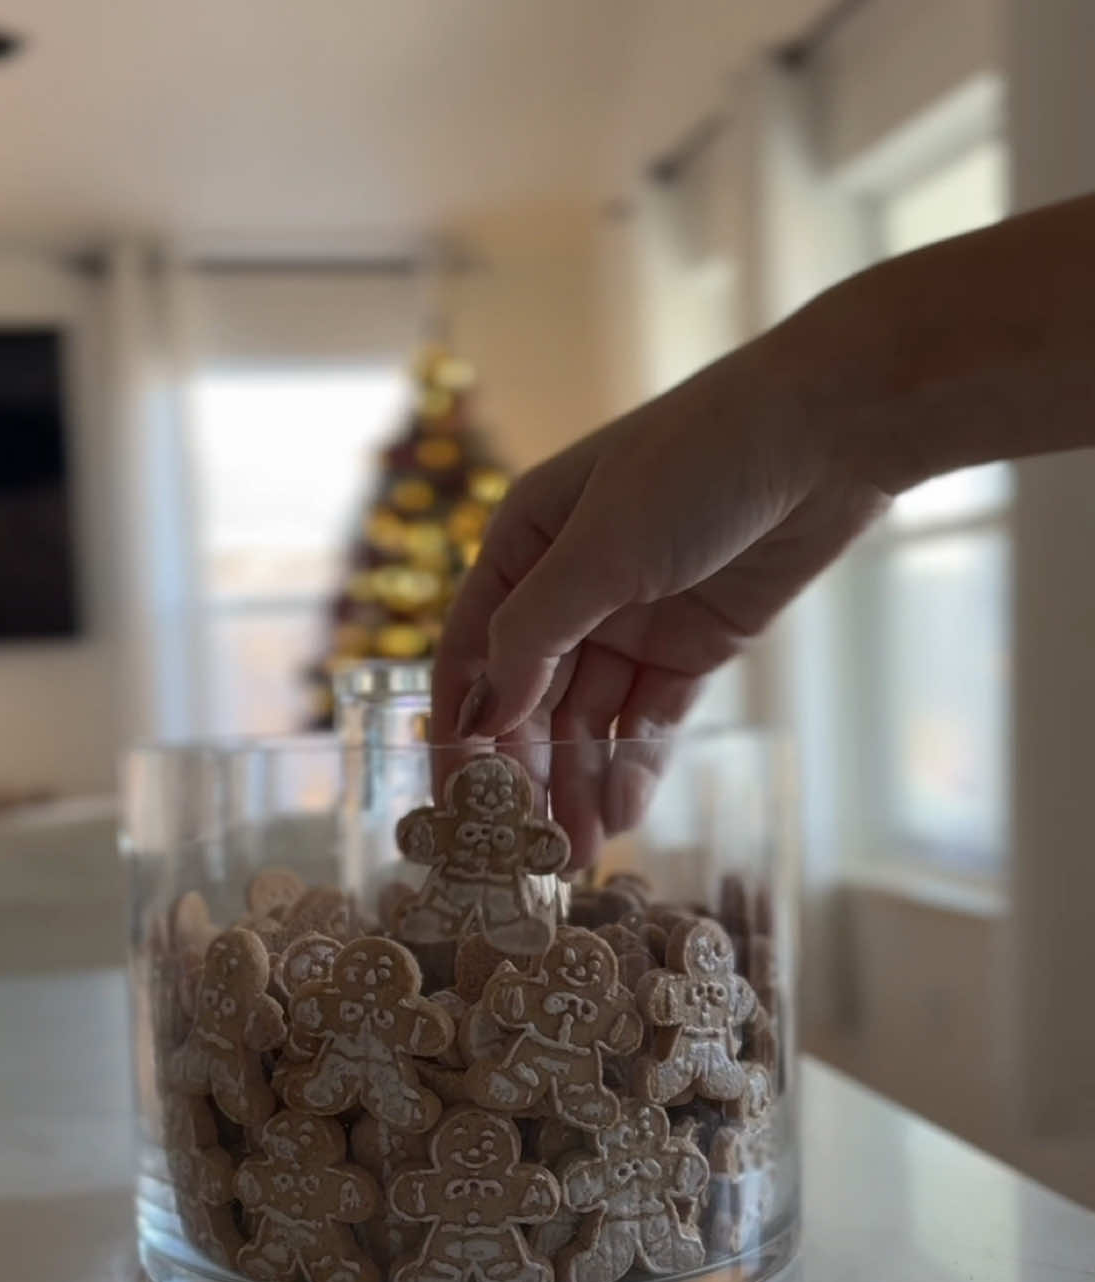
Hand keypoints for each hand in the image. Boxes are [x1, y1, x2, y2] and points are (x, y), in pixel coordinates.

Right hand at [432, 327, 889, 865]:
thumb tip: (485, 708)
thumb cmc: (698, 461)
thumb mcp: (602, 547)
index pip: (472, 653)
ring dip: (581, 781)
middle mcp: (571, 585)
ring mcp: (635, 618)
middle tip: (528, 848)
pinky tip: (623, 812)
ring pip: (592, 720)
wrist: (829, 433)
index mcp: (525, 544)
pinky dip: (637, 764)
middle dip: (528, 772)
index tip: (453, 804)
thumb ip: (537, 631)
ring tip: (578, 848)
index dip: (459, 730)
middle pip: (533, 699)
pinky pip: (652, 718)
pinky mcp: (695, 645)